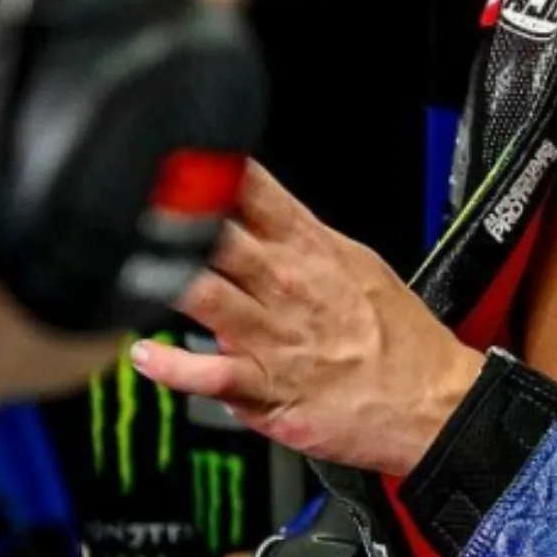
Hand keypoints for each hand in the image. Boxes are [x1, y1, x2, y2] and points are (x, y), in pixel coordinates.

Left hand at [130, 161, 482, 474]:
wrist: (431, 399)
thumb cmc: (397, 336)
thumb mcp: (359, 264)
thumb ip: (302, 241)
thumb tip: (257, 215)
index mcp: (311, 247)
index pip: (254, 192)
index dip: (210, 170)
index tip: (174, 157)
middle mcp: (287, 283)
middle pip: (217, 235)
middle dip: (175, 218)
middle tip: (132, 202)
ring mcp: (274, 335)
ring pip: (203, 295)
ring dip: (163, 279)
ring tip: (125, 266)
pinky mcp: (268, 388)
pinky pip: (208, 374)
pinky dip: (170, 367)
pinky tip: (143, 356)